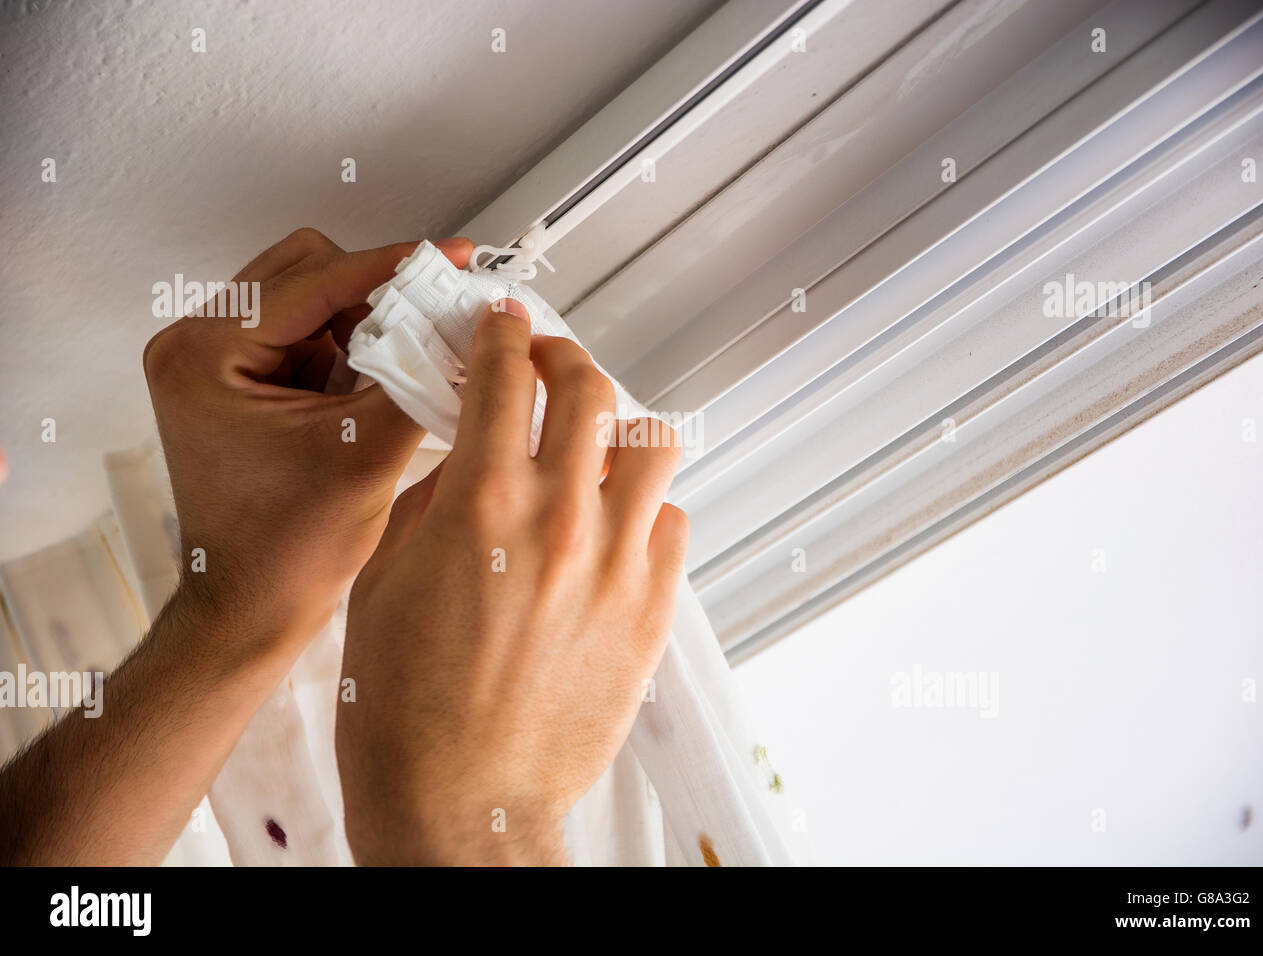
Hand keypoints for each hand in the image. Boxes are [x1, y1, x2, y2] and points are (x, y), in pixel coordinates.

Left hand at [143, 228, 473, 658]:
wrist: (254, 606)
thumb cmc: (287, 552)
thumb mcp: (369, 452)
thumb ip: (416, 377)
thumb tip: (461, 326)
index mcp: (205, 355)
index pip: (315, 280)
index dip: (391, 266)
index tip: (445, 257)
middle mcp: (196, 346)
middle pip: (306, 271)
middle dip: (373, 298)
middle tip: (427, 325)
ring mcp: (212, 362)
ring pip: (309, 299)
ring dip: (361, 326)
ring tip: (395, 376)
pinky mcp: (236, 381)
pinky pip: (305, 335)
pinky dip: (348, 352)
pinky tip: (371, 393)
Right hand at [337, 299, 688, 864]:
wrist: (462, 802)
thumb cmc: (409, 712)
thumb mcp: (385, 582)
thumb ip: (432, 504)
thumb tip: (465, 461)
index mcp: (482, 505)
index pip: (504, 376)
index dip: (502, 334)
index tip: (503, 325)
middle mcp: (560, 521)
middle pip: (589, 388)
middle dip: (564, 359)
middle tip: (547, 364)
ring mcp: (617, 564)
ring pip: (652, 444)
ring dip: (619, 427)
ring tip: (594, 441)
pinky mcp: (651, 610)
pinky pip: (671, 523)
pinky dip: (645, 508)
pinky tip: (615, 523)